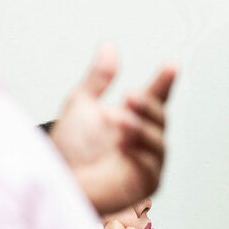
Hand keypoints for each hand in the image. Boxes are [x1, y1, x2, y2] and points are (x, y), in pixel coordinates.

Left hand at [52, 44, 176, 213]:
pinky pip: (152, 164)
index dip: (165, 81)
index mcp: (132, 116)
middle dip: (147, 105)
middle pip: (159, 116)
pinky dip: (140, 152)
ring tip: (120, 120)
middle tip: (130, 96)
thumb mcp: (81, 105)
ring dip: (140, 127)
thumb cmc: (69, 151)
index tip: (171, 65)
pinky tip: (124, 145)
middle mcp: (143, 137)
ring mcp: (147, 160)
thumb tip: (109, 46)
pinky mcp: (146, 182)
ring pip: (157, 139)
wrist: (56, 182)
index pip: (155, 96)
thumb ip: (99, 78)